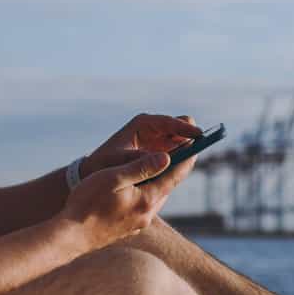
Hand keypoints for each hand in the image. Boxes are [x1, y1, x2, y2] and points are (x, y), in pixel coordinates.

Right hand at [62, 146, 199, 250]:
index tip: (196, 145)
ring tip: (165, 166)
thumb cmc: (87, 203)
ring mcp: (138, 223)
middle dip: (176, 169)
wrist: (70, 236)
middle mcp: (147, 214)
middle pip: (168, 186)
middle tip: (184, 151)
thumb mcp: (113, 178)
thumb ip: (140, 167)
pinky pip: (144, 206)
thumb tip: (167, 157)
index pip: (174, 176)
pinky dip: (147, 192)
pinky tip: (141, 187)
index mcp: (147, 199)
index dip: (186, 159)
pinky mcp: (128, 228)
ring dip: (161, 181)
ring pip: (156, 197)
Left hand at [84, 113, 202, 179]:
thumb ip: (142, 160)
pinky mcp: (159, 153)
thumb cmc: (103, 164)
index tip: (200, 136)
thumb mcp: (120, 161)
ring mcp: (158, 140)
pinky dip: (181, 159)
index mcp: (143, 124)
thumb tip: (164, 160)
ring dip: (187, 150)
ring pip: (181, 141)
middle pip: (181, 127)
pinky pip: (177, 153)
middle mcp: (153, 129)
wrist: (93, 172)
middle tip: (198, 150)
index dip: (185, 129)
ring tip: (189, 163)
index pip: (170, 122)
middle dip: (190, 138)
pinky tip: (180, 171)